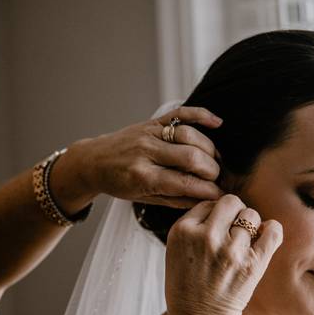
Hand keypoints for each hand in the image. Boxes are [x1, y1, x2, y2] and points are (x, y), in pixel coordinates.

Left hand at [58, 106, 225, 210]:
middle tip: (219, 179)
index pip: (183, 182)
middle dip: (211, 170)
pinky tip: (217, 123)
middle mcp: (145, 151)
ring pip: (189, 135)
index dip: (207, 190)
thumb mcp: (142, 198)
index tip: (220, 195)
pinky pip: (180, 114)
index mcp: (142, 176)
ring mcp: (149, 133)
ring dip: (209, 149)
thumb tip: (205, 201)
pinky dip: (201, 115)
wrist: (93, 161)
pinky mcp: (151, 121)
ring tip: (215, 162)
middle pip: (190, 157)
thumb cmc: (118, 183)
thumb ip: (174, 199)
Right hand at [165, 194, 281, 314]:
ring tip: (245, 241)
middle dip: (234, 214)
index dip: (214, 215)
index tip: (215, 231)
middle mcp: (206, 237)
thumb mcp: (174, 251)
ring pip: (251, 215)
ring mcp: (231, 250)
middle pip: (231, 203)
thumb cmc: (186, 286)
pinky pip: (273, 230)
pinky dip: (272, 230)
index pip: (208, 204)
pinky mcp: (253, 264)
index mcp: (182, 231)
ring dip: (251, 225)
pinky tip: (265, 237)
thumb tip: (221, 206)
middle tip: (233, 232)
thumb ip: (193, 226)